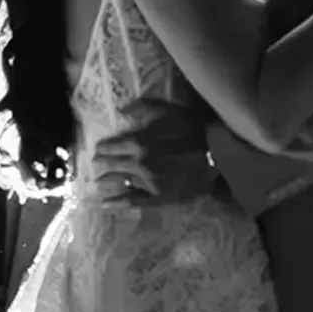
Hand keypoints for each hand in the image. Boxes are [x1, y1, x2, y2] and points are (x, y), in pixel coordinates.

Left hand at [90, 98, 218, 205]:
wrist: (217, 155)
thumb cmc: (193, 129)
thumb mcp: (168, 110)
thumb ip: (142, 107)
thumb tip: (121, 111)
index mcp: (139, 142)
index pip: (111, 146)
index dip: (103, 147)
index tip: (99, 148)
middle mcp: (138, 164)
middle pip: (111, 164)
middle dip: (101, 163)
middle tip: (95, 164)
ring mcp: (147, 183)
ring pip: (119, 182)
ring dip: (105, 181)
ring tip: (97, 182)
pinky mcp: (158, 198)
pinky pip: (133, 202)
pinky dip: (117, 203)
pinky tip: (105, 204)